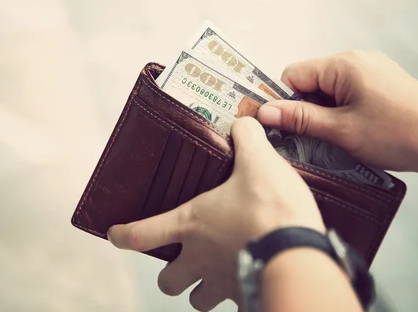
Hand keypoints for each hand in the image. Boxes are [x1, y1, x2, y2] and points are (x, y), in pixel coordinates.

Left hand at [107, 117, 323, 310]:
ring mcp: (222, 283)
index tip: (115, 235)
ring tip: (214, 276)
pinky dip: (236, 294)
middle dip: (170, 275)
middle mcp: (200, 259)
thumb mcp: (260, 162)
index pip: (142, 234)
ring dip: (201, 290)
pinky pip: (234, 304)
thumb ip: (247, 138)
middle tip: (182, 262)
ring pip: (198, 301)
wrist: (301, 254)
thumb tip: (243, 123)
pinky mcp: (246, 298)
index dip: (124, 235)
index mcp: (192, 224)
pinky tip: (249, 278)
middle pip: (167, 281)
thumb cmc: (272, 209)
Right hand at [257, 50, 417, 177]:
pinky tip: (355, 132)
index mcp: (342, 64)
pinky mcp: (383, 82)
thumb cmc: (399, 135)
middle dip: (307, 109)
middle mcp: (356, 59)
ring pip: (329, 90)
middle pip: (310, 81)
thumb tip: (263, 112)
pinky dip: (343, 111)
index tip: (287, 128)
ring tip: (339, 138)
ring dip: (326, 113)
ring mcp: (372, 69)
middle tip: (315, 138)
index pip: (293, 75)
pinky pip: (348, 93)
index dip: (285, 101)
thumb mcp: (341, 131)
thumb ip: (299, 119)